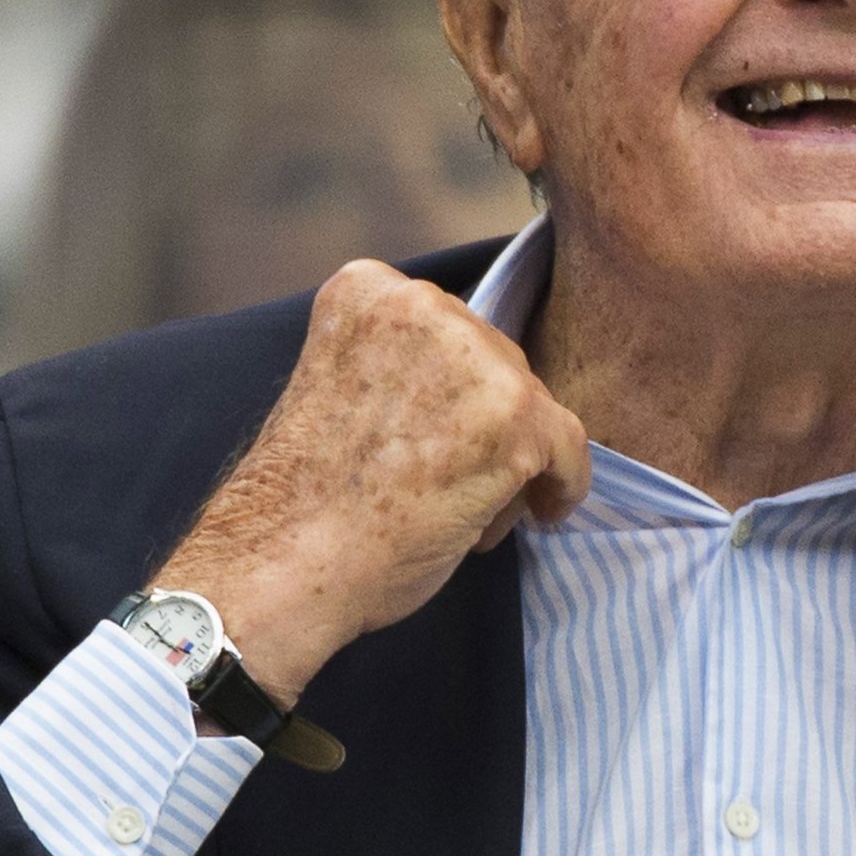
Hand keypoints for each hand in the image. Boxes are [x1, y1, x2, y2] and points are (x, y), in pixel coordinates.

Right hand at [157, 260, 588, 700]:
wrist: (286, 565)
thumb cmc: (305, 501)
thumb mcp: (343, 388)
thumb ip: (404, 368)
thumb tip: (479, 395)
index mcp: (368, 290)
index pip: (448, 330)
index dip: (449, 391)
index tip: (431, 436)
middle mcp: (422, 304)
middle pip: (496, 361)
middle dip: (483, 423)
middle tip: (443, 483)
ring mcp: (473, 357)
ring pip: (531, 404)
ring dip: (511, 458)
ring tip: (460, 509)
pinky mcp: (515, 415)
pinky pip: (569, 447)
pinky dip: (561, 486)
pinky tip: (537, 513)